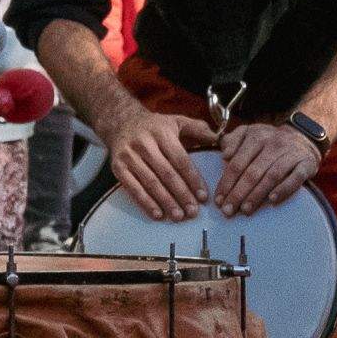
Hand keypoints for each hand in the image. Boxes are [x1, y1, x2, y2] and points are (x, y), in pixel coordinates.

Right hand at [104, 104, 215, 220]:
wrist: (120, 121)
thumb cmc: (154, 126)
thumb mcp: (176, 121)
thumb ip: (198, 129)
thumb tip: (219, 138)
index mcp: (162, 133)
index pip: (180, 160)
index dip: (193, 180)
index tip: (203, 197)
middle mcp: (144, 144)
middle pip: (166, 174)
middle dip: (182, 195)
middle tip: (193, 212)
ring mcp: (129, 156)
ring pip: (151, 182)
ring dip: (165, 202)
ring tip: (178, 217)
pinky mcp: (117, 167)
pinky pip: (132, 188)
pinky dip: (145, 202)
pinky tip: (157, 214)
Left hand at [216, 122, 322, 215]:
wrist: (302, 138)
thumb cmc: (269, 141)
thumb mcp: (249, 133)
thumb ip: (233, 141)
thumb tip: (224, 155)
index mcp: (256, 137)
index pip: (238, 162)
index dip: (227, 182)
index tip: (219, 200)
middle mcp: (273, 144)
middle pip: (252, 172)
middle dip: (238, 193)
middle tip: (228, 210)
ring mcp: (290, 154)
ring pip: (271, 176)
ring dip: (257, 194)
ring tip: (246, 210)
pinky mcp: (306, 164)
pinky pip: (295, 178)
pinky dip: (284, 189)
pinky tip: (273, 200)